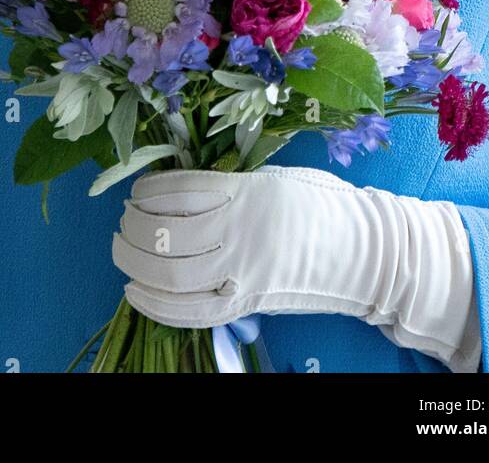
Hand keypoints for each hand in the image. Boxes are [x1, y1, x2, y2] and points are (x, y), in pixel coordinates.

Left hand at [112, 165, 481, 369]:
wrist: (367, 253)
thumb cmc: (324, 205)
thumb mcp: (277, 178)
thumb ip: (232, 183)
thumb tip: (182, 188)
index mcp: (248, 191)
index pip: (179, 190)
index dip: (147, 191)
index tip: (136, 191)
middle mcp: (241, 230)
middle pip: (166, 232)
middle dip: (133, 228)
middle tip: (122, 221)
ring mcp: (244, 271)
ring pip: (170, 272)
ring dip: (135, 262)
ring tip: (121, 251)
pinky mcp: (248, 303)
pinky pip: (190, 310)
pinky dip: (155, 303)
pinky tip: (135, 291)